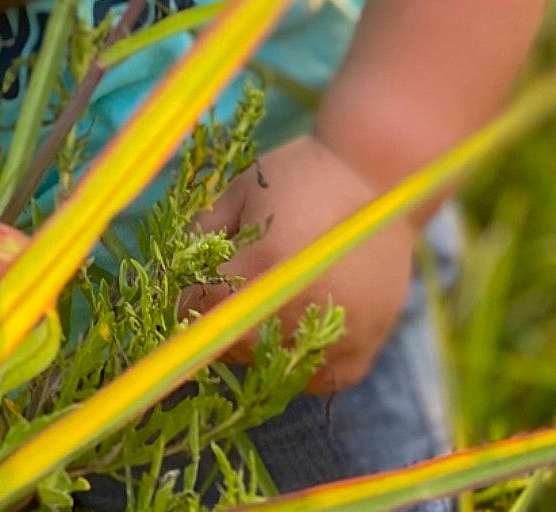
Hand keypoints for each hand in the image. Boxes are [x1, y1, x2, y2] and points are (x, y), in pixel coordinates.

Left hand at [180, 133, 414, 392]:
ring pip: (271, 368)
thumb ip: (203, 232)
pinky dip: (301, 364)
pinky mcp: (363, 351)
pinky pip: (318, 380)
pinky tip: (298, 328)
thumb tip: (175, 271)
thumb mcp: (242, 189)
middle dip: (217, 324)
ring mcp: (334, 336)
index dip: (182, 301)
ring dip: (257, 345)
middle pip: (231, 345)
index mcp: (261, 266)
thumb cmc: (302, 175)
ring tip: (265, 306)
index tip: (183, 291)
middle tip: (224, 296)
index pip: (198, 309)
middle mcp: (297, 309)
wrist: (380, 176)